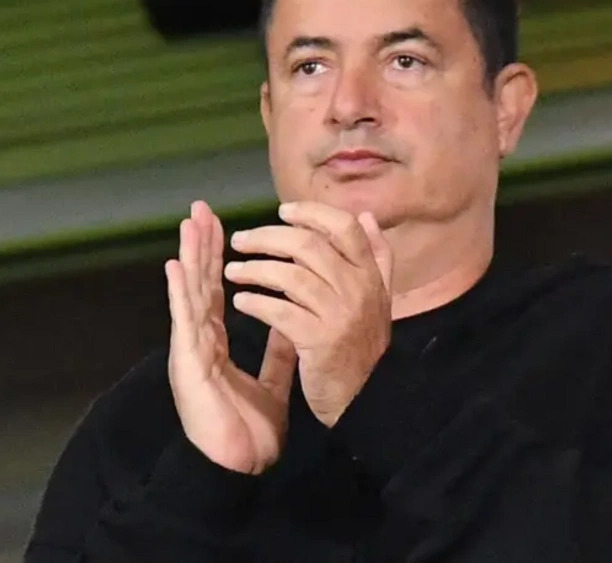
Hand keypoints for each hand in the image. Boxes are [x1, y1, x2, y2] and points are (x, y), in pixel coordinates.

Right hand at [165, 201, 297, 474]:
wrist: (240, 466)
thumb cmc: (248, 430)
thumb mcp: (272, 382)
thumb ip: (278, 351)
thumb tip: (289, 323)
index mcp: (217, 342)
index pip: (218, 289)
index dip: (219, 257)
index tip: (221, 225)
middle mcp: (200, 339)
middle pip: (200, 283)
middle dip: (201, 244)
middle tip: (201, 208)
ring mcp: (191, 349)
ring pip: (189, 294)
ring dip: (188, 257)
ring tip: (189, 223)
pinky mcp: (188, 364)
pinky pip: (184, 323)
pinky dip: (179, 293)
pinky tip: (176, 267)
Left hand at [224, 202, 392, 426]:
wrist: (366, 399)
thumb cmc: (363, 346)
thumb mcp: (379, 298)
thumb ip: (376, 256)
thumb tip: (365, 216)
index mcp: (371, 275)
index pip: (344, 227)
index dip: (312, 213)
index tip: (282, 211)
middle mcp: (358, 289)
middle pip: (309, 245)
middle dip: (268, 237)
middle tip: (239, 240)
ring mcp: (340, 315)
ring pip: (290, 275)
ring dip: (254, 269)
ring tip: (232, 271)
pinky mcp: (319, 341)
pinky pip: (280, 312)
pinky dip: (256, 303)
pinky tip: (241, 301)